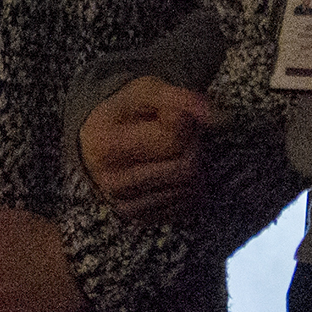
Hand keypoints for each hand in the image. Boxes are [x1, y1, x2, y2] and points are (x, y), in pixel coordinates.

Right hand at [79, 76, 212, 225]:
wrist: (99, 139)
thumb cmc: (127, 111)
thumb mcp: (147, 91)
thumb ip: (179, 98)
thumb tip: (212, 118)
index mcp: (106, 145)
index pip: (173, 141)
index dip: (187, 124)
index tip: (179, 114)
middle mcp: (112, 181)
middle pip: (186, 168)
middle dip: (195, 147)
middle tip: (186, 134)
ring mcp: (125, 205)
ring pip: (190, 189)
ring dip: (195, 167)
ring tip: (178, 150)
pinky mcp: (141, 219)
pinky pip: (186, 206)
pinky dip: (189, 187)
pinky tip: (175, 170)